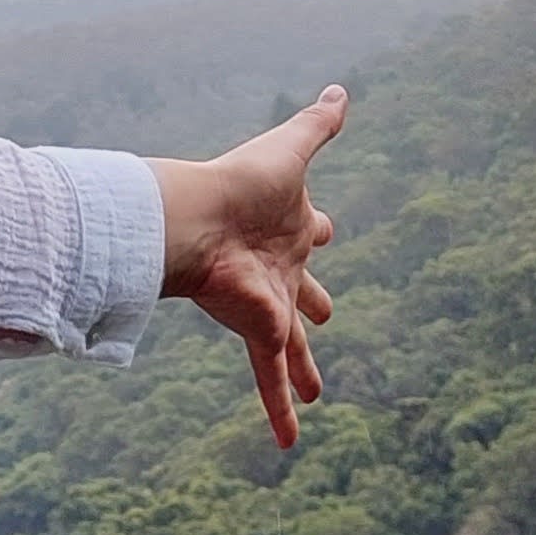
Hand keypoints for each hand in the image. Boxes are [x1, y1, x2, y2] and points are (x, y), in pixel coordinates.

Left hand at [148, 84, 347, 447]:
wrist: (193, 219)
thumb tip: (341, 89)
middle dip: (314, 303)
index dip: (317, 228)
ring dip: (302, 372)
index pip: (309, 230)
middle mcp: (278, 268)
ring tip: (314, 396)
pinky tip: (287, 445)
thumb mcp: (289, 150)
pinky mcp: (259, 330)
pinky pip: (270, 378)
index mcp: (287, 228)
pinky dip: (278, 411)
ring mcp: (268, 303)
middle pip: (303, 290)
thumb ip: (316, 123)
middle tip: (324, 315)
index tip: (325, 228)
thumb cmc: (239, 183)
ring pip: (291, 347)